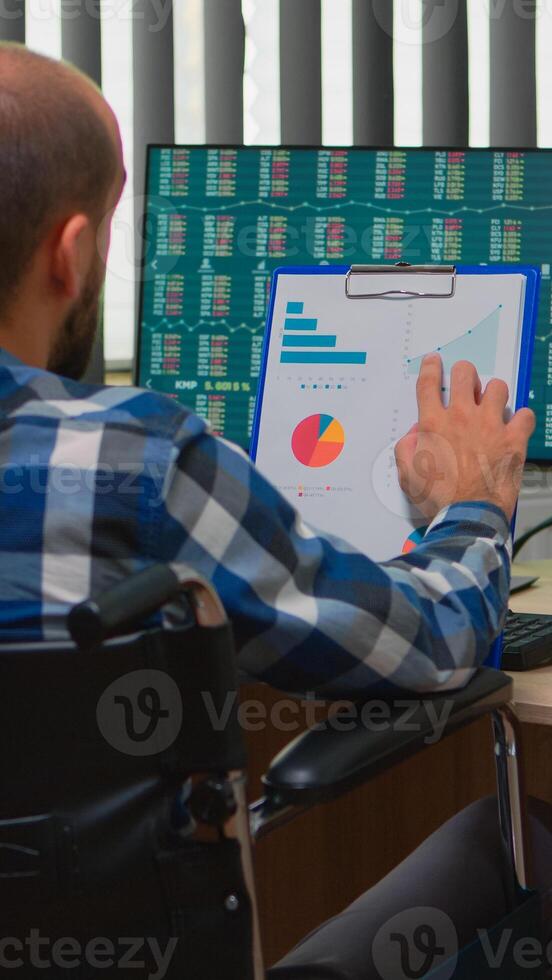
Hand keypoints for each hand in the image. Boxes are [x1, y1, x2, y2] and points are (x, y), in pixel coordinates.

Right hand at [395, 354, 534, 522]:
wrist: (467, 516)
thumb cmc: (439, 499)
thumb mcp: (407, 474)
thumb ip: (406, 448)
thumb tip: (415, 434)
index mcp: (434, 424)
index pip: (429, 384)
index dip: (430, 367)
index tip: (434, 362)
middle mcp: (462, 418)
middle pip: (464, 374)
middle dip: (464, 374)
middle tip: (466, 384)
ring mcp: (490, 426)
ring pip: (498, 387)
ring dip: (494, 394)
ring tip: (492, 405)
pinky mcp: (513, 439)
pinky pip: (525, 415)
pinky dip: (521, 418)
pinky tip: (516, 426)